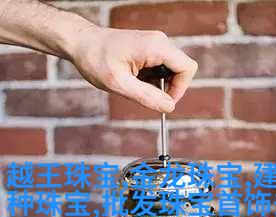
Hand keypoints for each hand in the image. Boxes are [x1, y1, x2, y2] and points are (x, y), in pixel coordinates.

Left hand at [69, 26, 197, 112]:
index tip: (164, 101)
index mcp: (155, 46)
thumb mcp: (120, 84)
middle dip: (170, 87)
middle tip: (148, 96)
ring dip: (160, 84)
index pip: (187, 69)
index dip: (180, 89)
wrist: (80, 43)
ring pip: (174, 70)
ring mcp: (156, 43)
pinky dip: (154, 78)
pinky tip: (136, 79)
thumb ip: (147, 97)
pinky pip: (163, 67)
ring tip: (137, 85)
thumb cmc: (95, 59)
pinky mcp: (151, 47)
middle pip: (182, 70)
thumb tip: (169, 107)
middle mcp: (160, 41)